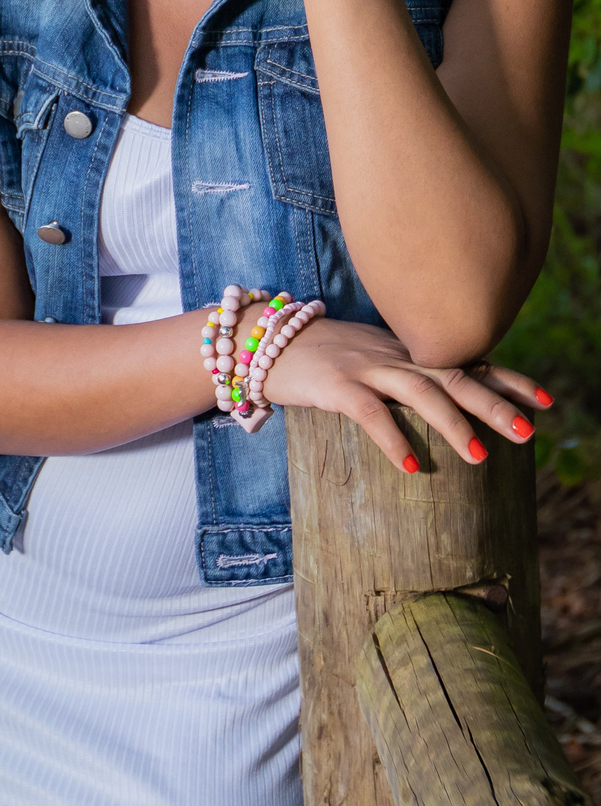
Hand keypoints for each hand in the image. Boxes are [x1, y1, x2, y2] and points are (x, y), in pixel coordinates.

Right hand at [259, 316, 546, 470]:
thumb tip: (440, 404)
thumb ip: (402, 376)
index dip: (508, 381)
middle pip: (454, 376)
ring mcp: (364, 367)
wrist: (260, 339)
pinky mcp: (334, 386)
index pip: (466, 362)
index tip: (545, 402)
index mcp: (405, 352)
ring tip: (480, 456)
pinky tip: (414, 467)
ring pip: (419, 391)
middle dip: (495, 404)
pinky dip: (393, 439)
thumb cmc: (314, 357)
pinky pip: (370, 413)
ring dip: (453, 423)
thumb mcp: (367, 360)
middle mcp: (393, 355)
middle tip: (529, 433)